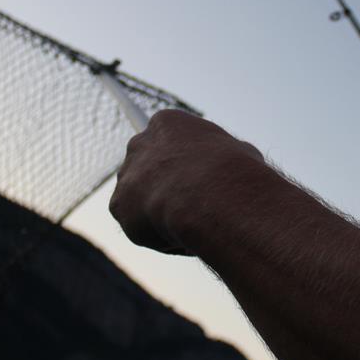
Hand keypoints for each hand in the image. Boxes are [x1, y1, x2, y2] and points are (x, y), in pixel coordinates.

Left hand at [109, 110, 264, 255]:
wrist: (212, 196)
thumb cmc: (235, 173)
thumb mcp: (240, 155)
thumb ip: (222, 161)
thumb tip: (229, 174)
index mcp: (168, 123)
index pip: (171, 142)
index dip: (185, 165)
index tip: (197, 181)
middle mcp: (140, 143)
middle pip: (149, 168)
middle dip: (164, 187)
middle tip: (190, 208)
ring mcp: (127, 173)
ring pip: (142, 200)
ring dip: (161, 214)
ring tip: (191, 225)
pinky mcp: (118, 205)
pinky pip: (139, 226)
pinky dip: (158, 236)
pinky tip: (180, 234)